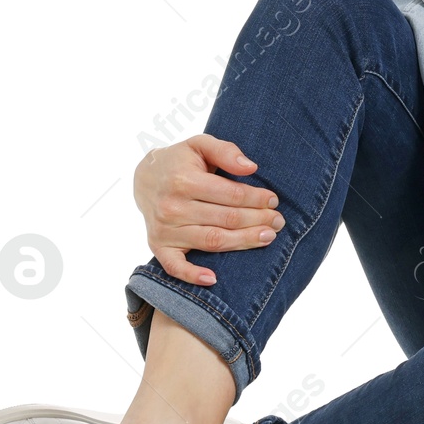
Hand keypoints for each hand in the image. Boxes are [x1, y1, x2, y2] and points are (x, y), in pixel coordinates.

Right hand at [132, 134, 282, 284]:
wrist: (145, 177)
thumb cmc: (181, 161)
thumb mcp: (200, 144)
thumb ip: (225, 151)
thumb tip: (251, 168)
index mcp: (184, 181)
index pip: (232, 195)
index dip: (257, 199)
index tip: (274, 200)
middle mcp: (172, 207)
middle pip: (227, 220)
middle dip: (258, 220)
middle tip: (278, 222)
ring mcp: (164, 230)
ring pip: (212, 241)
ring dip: (243, 242)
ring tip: (268, 238)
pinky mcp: (158, 246)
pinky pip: (175, 267)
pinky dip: (193, 275)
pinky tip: (214, 279)